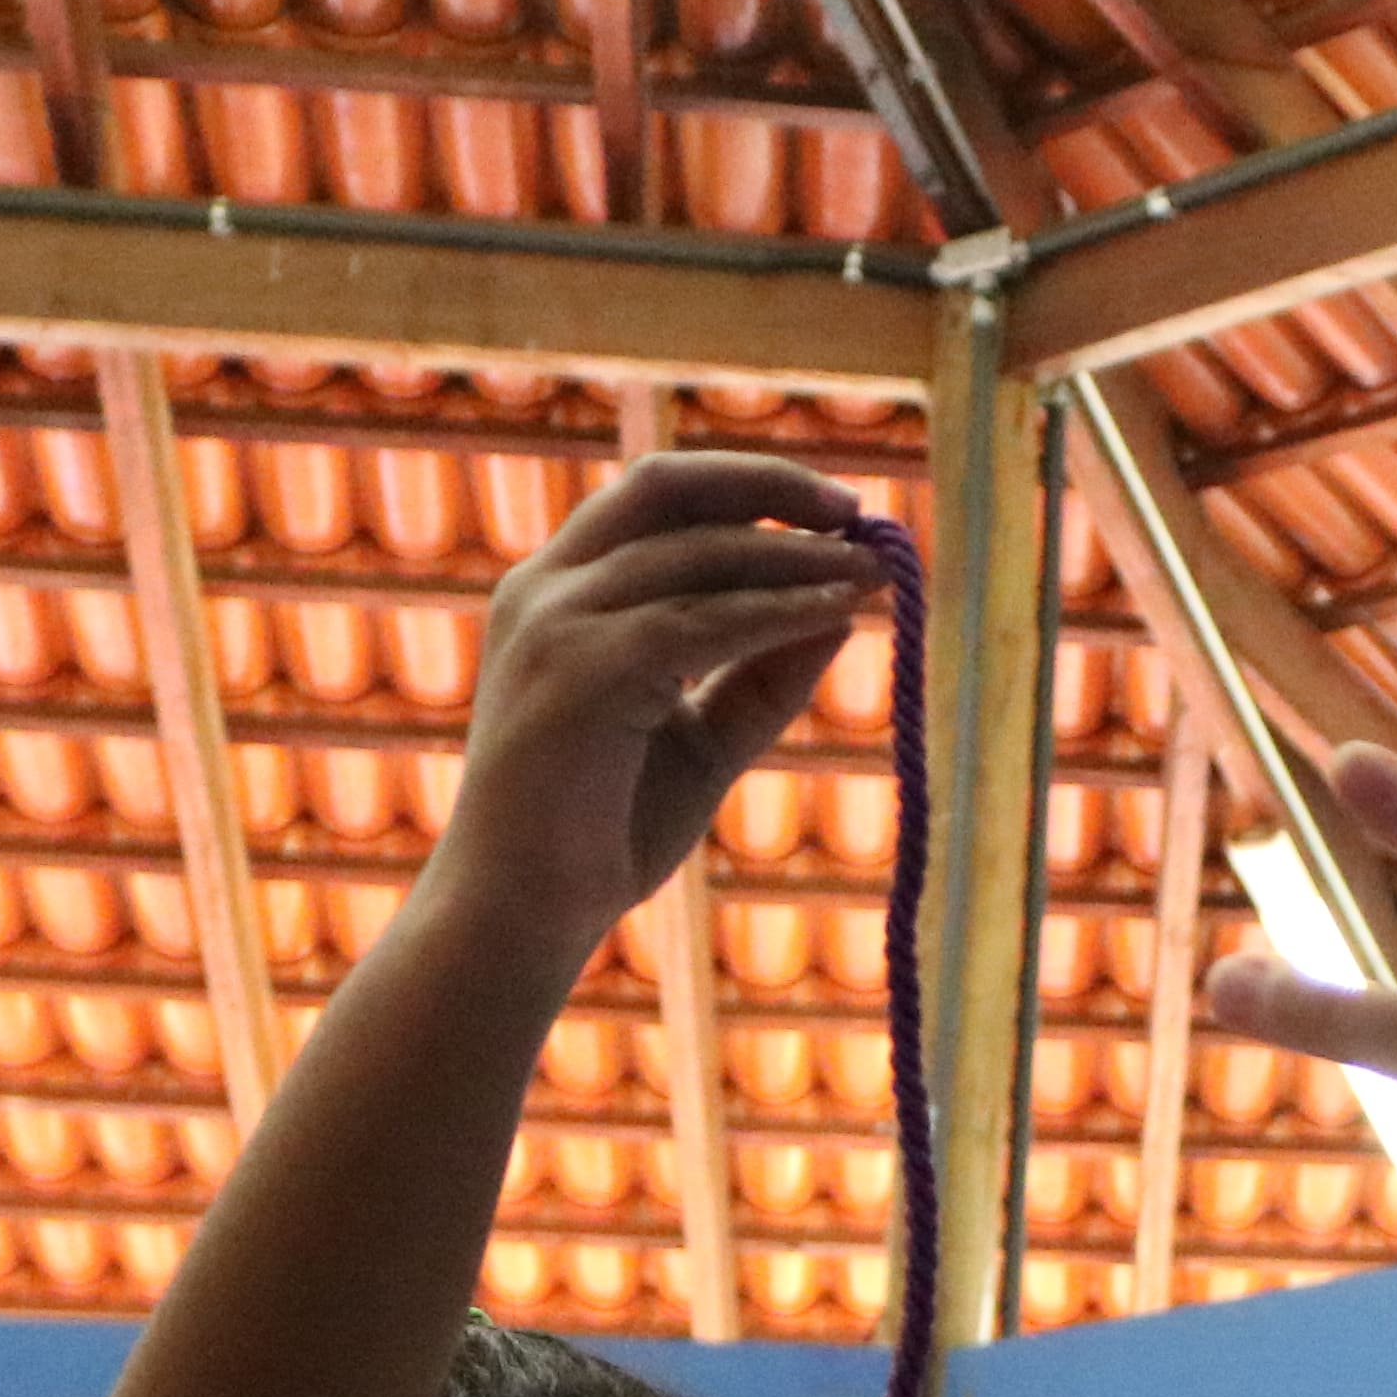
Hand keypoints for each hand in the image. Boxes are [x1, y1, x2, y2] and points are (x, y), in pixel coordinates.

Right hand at [432, 450, 877, 956]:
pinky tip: (838, 615)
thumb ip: (763, 674)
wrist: (522, 910)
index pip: (655, 498)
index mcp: (561, 590)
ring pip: (693, 553)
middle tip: (857, 509)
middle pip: (664, 487)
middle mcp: (547, 588)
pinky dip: (775, 611)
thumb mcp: (703, 738)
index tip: (832, 507)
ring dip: (794, 556)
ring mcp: (555, 623)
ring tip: (873, 571)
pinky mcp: (577, 671)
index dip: (746, 488)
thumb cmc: (603, 830)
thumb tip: (845, 609)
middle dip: (768, 486)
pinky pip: (696, 621)